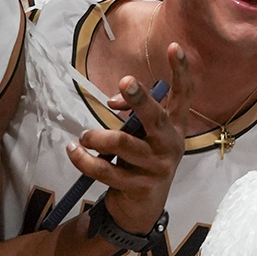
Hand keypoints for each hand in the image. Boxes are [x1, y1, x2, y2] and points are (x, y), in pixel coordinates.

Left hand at [73, 44, 193, 236]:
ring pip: (122, 143)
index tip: (173, 46)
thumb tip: (113, 101)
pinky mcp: (139, 186)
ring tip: (82, 136)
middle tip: (125, 81)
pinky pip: (104, 169)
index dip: (180, 71)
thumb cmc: (141, 162)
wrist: (141, 209)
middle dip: (140, 98)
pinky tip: (73, 151)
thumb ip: (132, 115)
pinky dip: (83, 159)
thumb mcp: (142, 137)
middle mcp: (171, 144)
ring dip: (95, 136)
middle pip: (156, 117)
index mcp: (175, 127)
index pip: (183, 95)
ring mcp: (157, 167)